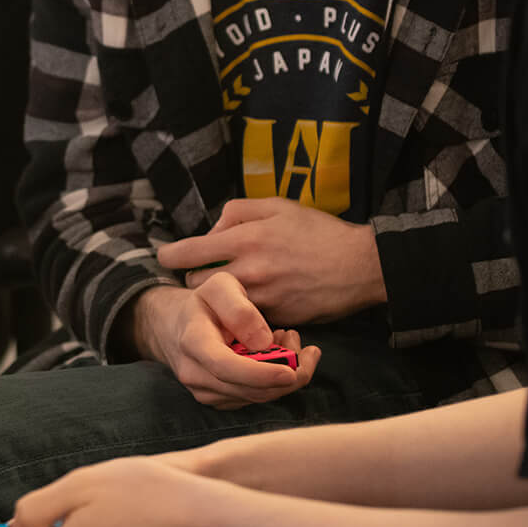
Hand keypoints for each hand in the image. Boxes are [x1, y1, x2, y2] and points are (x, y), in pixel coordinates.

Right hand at [129, 276, 320, 408]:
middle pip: (250, 389)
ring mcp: (204, 391)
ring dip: (283, 374)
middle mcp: (195, 374)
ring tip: (285, 340)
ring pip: (257, 396)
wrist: (172, 325)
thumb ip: (239, 309)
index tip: (291, 372)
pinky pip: (254, 398)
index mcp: (193, 342)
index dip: (261, 374)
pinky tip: (273, 355)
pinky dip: (273, 381)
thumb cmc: (201, 303)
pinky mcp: (217, 400)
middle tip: (295, 338)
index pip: (226, 367)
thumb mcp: (219, 287)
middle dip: (286, 370)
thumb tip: (263, 343)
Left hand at [157, 198, 385, 324]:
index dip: (168, 255)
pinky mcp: (277, 320)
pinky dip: (244, 314)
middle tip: (206, 272)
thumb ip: (237, 212)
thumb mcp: (277, 206)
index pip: (187, 253)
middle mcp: (248, 273)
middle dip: (195, 278)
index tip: (165, 256)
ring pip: (220, 306)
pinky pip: (246, 319)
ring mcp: (262, 300)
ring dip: (219, 299)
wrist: (362, 265)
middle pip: (196, 284)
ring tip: (230, 290)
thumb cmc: (319, 231)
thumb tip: (212, 230)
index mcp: (244, 240)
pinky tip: (252, 304)